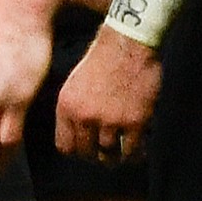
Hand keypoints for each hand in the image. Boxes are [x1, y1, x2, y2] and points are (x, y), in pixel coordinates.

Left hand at [53, 28, 161, 163]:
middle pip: (86, 153)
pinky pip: (131, 150)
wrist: (128, 43)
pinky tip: (136, 152)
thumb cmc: (102, 58)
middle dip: (95, 156)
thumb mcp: (74, 83)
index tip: (85, 152)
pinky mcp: (134, 121)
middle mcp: (85, 117)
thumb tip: (77, 133)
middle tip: (105, 155)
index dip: (76, 152)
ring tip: (120, 156)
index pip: (65, 146)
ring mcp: (110, 121)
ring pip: (109, 154)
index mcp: (67, 107)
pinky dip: (133, 155)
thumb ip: (73, 109)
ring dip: (115, 158)